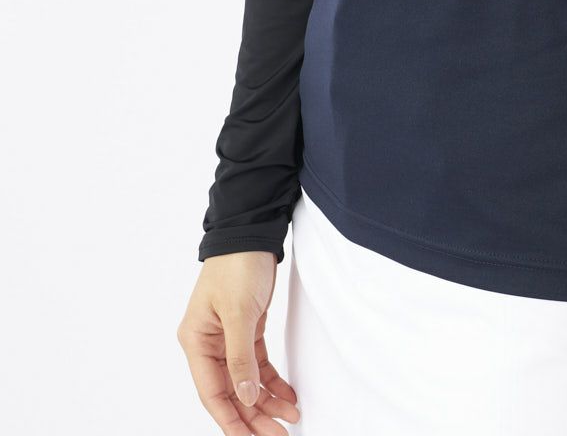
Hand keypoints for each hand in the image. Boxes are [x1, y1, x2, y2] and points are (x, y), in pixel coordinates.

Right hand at [177, 251, 300, 434]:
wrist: (251, 232)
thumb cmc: (237, 264)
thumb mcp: (238, 312)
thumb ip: (240, 358)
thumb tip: (246, 397)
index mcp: (196, 341)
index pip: (212, 393)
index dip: (231, 420)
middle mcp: (208, 343)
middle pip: (230, 392)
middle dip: (254, 416)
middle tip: (279, 434)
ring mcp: (227, 338)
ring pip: (245, 381)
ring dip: (266, 402)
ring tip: (289, 418)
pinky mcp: (246, 329)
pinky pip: (257, 364)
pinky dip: (271, 381)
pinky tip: (287, 395)